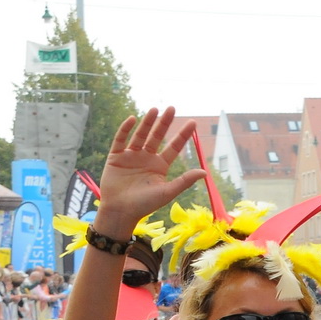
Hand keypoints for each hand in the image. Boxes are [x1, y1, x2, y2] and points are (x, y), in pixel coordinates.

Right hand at [99, 108, 205, 229]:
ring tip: (155, 110)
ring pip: (140, 135)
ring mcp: (131, 156)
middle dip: (164, 123)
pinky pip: (120, 140)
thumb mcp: (167, 192)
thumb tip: (205, 172)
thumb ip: (184, 181)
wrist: (120, 211)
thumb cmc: (145, 205)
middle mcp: (146, 158)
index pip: (174, 147)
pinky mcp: (116, 157)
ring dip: (147, 123)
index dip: (183, 135)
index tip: (193, 122)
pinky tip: (133, 119)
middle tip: (172, 108)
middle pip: (157, 136)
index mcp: (160, 166)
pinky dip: (125, 129)